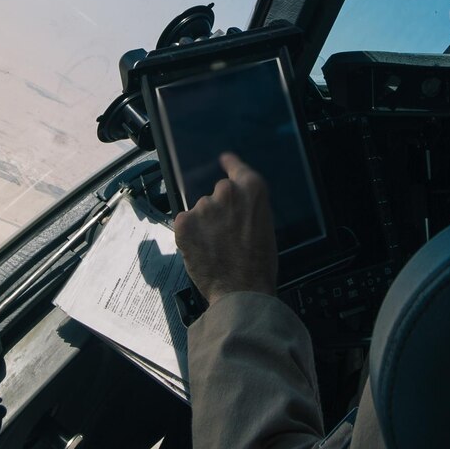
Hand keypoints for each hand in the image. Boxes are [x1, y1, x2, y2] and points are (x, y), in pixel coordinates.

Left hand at [173, 153, 277, 303]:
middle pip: (217, 193)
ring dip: (203, 225)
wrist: (242, 289)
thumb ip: (249, 209)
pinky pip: (184, 224)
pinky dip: (188, 235)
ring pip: (200, 211)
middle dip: (218, 209)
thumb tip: (237, 207)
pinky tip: (201, 251)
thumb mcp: (265, 227)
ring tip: (215, 249)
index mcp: (252, 190)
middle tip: (225, 235)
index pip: (237, 168)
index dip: (230, 164)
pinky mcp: (184, 222)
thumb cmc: (259, 264)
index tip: (223, 159)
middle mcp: (226, 192)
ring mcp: (203, 206)